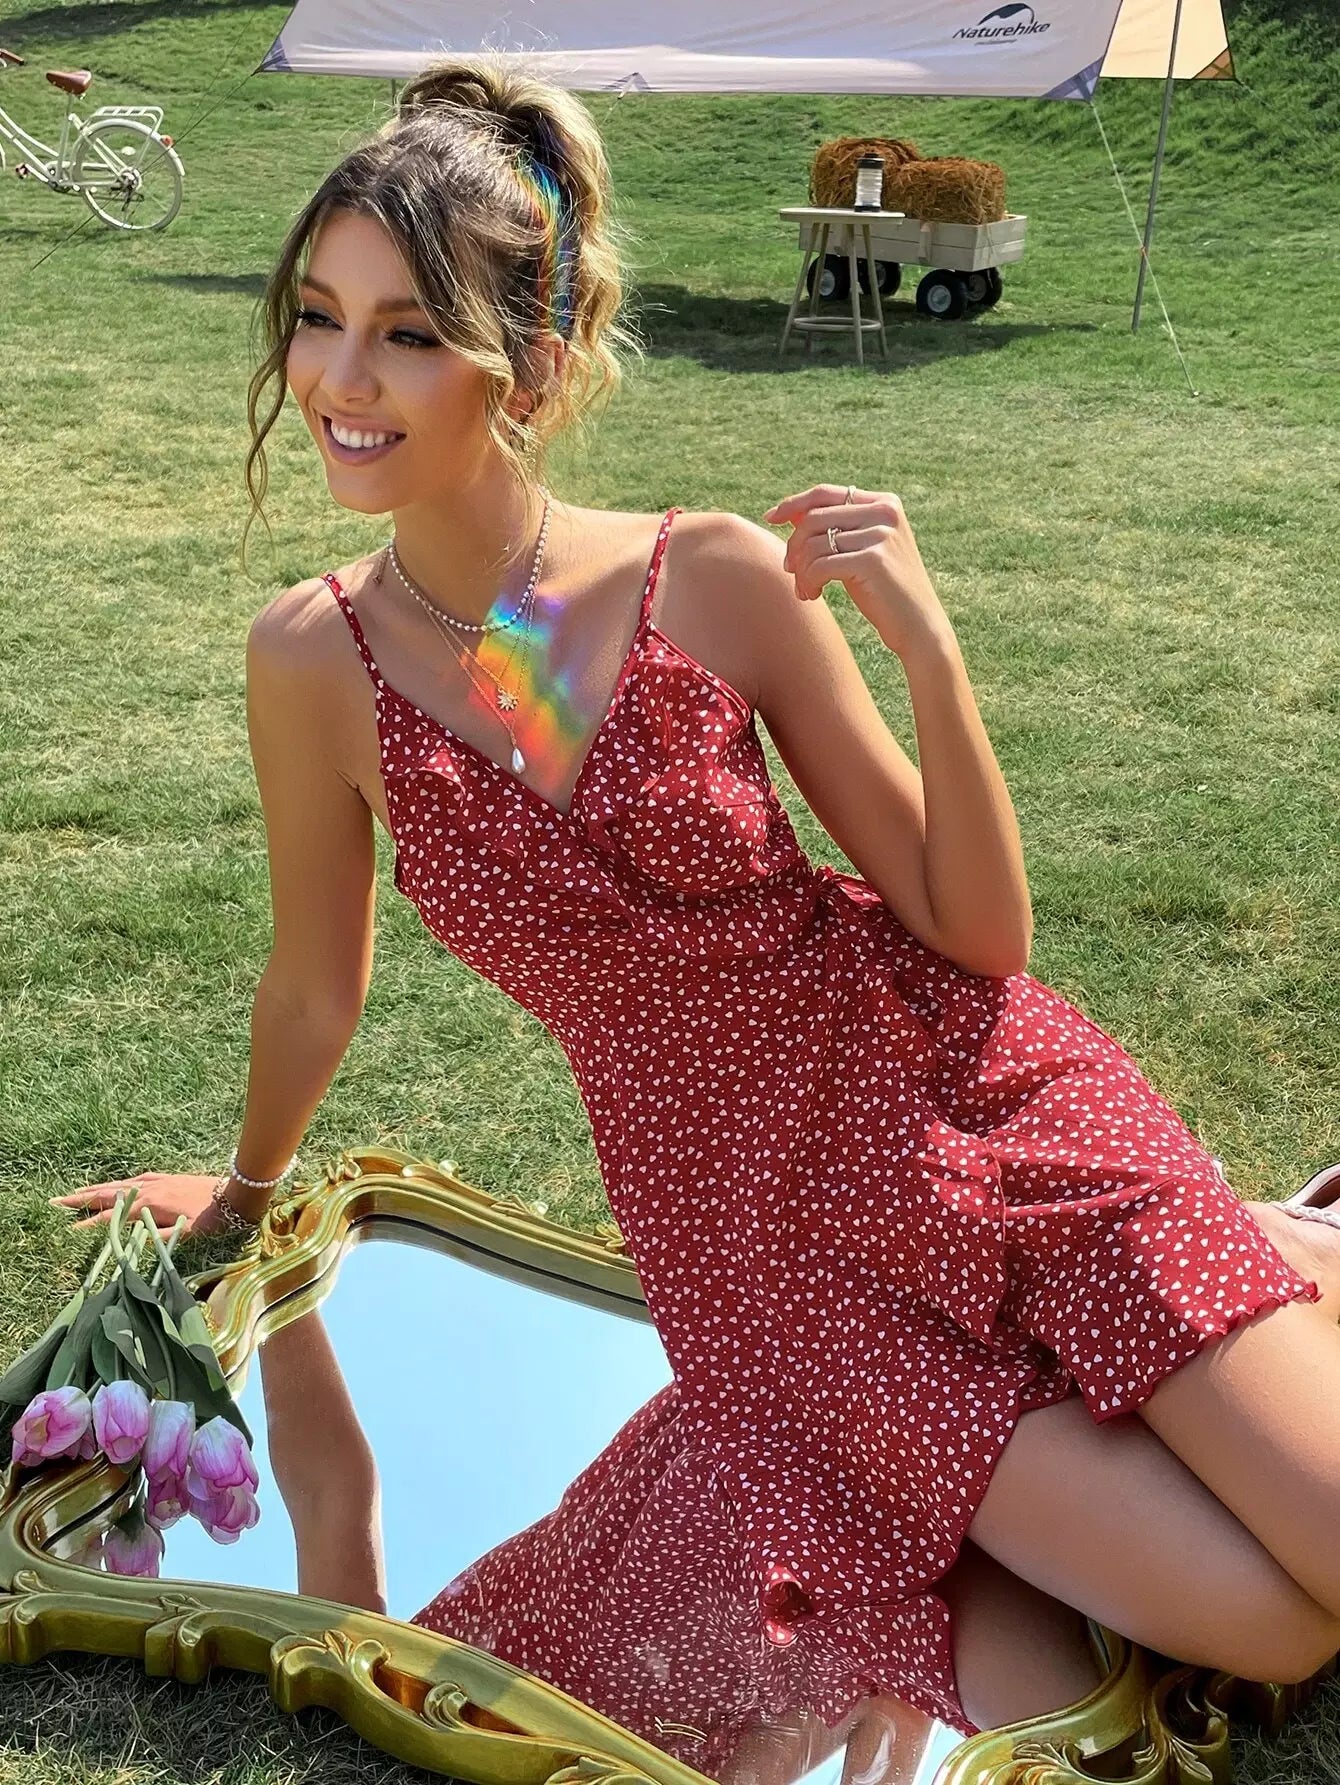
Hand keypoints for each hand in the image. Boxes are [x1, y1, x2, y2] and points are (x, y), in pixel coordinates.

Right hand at [47, 1172, 235, 1241]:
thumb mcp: (184, 1235)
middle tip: (56, 1202)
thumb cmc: (212, 1219)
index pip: (112, 1217)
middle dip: (81, 1199)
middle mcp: (149, 1190)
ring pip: (119, 1185)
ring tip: (75, 1193)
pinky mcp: (167, 1177)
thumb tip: (128, 1244)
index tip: (67, 1230)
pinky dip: (119, 1182)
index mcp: (149, 1206)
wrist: (236, 1193)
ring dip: (96, 1189)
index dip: (90, 1224)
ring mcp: (157, 1181)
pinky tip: (115, 1184)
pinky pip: (136, 1178)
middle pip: (108, 1195)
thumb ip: (155, 1239)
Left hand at [761, 483, 954, 659]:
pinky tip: (813, 595)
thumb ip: (833, 528)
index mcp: (884, 503)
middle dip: (793, 547)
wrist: (919, 626)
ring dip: (800, 571)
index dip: (793, 504)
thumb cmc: (885, 591)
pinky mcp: (873, 560)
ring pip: (812, 543)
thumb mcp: (860, 551)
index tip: (770, 518)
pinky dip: (808, 582)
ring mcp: (881, 534)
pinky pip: (819, 565)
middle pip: (813, 517)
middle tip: (790, 573)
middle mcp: (884, 512)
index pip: (825, 493)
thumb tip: (789, 513)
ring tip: (807, 591)